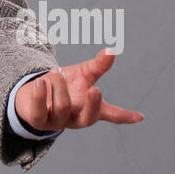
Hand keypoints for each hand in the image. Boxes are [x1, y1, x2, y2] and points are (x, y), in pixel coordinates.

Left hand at [14, 48, 142, 131]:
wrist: (35, 91)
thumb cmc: (63, 84)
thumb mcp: (82, 74)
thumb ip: (97, 66)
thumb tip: (111, 51)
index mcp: (89, 107)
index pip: (110, 114)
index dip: (124, 116)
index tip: (139, 116)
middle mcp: (75, 118)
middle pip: (88, 118)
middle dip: (92, 105)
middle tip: (95, 90)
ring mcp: (57, 121)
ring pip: (62, 107)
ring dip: (59, 86)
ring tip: (56, 73)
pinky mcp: (38, 120)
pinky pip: (39, 112)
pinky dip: (40, 95)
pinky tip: (40, 83)